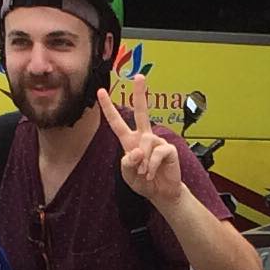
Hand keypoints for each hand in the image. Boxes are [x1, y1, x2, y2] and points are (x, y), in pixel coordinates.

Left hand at [101, 86, 185, 207]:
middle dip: (140, 93)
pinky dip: (152, 166)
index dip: (108, 107)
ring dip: (143, 163)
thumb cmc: (143, 182)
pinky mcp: (168, 149)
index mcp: (130, 141)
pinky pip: (157, 153)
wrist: (161, 193)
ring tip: (145, 174)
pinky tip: (153, 173)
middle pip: (141, 111)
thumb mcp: (127, 175)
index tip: (101, 92)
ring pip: (146, 144)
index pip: (117, 122)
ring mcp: (157, 141)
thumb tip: (138, 150)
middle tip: (139, 76)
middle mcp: (144, 137)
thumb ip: (127, 163)